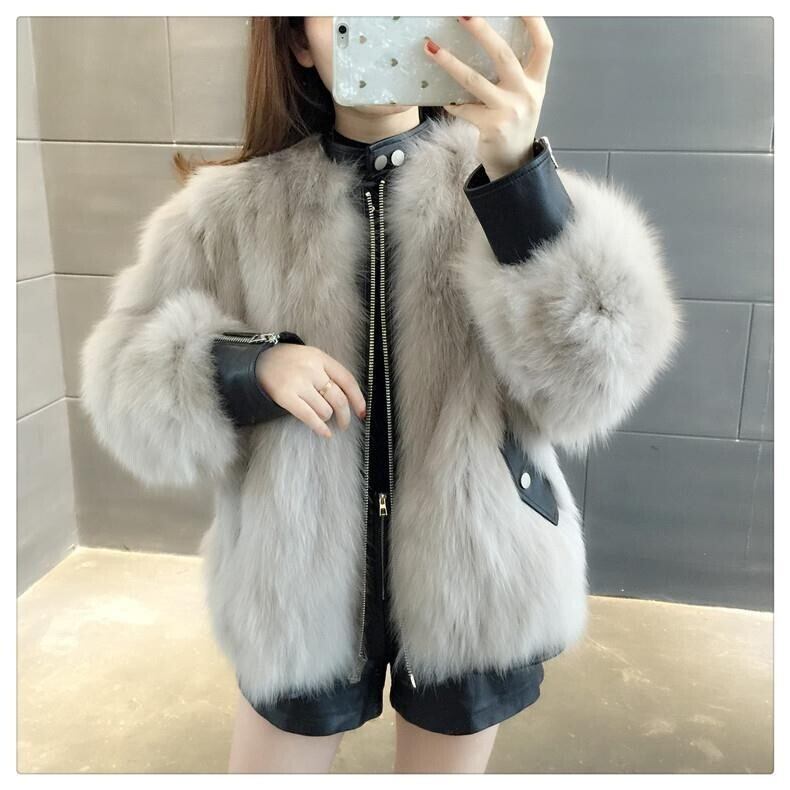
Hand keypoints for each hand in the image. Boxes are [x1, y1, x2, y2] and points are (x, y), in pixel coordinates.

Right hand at [256, 343, 366, 438]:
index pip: (347, 380)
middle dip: (345, 416)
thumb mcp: (310, 358)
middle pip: (338, 398)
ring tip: (322, 417)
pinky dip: (320, 428)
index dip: (358, 399)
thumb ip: (328, 372)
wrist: (258, 361)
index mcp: (320, 358)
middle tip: (344, 423)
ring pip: (325, 410)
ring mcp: (298, 382)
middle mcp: (311, 369)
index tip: (362, 412)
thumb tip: (350, 399)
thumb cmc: (289, 362)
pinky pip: (309, 417)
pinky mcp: (285, 396)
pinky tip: (324, 433)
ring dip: (327, 418)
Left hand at [423, 16, 553, 180]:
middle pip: (504, 55)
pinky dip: (452, 102)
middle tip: (463, 13)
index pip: (543, 45)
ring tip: (431, 48)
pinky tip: (444, 99)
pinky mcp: (491, 128)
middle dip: (482, 31)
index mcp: (537, 83)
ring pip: (475, 81)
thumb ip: (515, 73)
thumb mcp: (524, 96)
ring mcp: (509, 111)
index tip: (520, 4)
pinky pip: (464, 108)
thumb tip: (487, 40)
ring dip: (450, 62)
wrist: (513, 163)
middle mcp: (527, 95)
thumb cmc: (514, 123)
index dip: (534, 21)